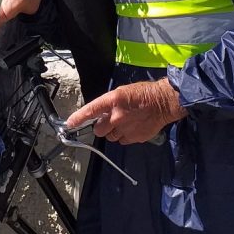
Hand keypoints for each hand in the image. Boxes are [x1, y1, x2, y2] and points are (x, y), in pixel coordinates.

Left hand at [65, 79, 184, 144]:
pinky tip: (132, 127)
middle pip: (98, 129)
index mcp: (113, 100)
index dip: (78, 118)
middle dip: (102, 126)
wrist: (163, 103)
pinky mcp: (133, 137)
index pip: (90, 110)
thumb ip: (109, 104)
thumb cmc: (143, 94)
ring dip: (113, 132)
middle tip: (111, 120)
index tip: (70, 124)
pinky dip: (124, 136)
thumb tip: (99, 114)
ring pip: (110, 137)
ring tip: (125, 123)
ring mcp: (125, 128)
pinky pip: (122, 141)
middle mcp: (117, 116)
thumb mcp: (122, 92)